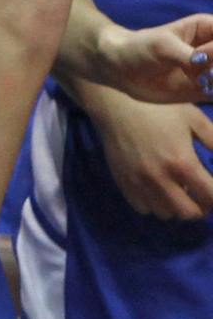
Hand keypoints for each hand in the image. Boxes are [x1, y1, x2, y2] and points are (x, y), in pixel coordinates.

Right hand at [83, 88, 212, 221]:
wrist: (115, 104)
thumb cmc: (157, 108)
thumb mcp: (193, 117)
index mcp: (182, 162)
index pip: (210, 196)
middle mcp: (161, 178)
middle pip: (188, 213)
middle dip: (200, 208)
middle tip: (201, 196)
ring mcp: (139, 183)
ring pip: (165, 214)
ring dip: (176, 207)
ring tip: (177, 191)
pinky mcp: (123, 182)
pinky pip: (142, 208)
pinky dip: (153, 204)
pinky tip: (156, 189)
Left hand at [96, 15, 212, 106]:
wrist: (118, 68)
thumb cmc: (138, 47)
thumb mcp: (163, 46)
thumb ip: (190, 56)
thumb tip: (209, 65)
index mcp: (209, 28)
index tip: (202, 57)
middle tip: (206, 77)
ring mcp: (212, 70)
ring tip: (204, 85)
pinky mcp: (206, 91)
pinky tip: (207, 93)